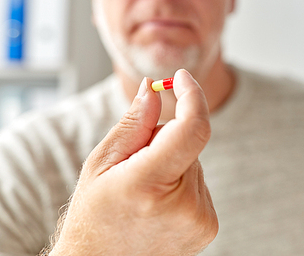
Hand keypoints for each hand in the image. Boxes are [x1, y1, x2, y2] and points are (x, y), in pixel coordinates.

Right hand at [48, 69, 216, 255]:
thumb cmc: (95, 214)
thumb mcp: (101, 164)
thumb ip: (133, 124)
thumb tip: (154, 89)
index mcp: (148, 184)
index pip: (191, 129)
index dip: (192, 96)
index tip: (181, 78)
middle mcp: (182, 205)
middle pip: (188, 141)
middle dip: (165, 138)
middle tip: (136, 163)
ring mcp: (199, 219)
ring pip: (194, 162)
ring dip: (174, 163)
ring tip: (145, 191)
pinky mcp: (208, 226)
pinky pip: (199, 183)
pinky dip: (182, 182)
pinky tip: (159, 203)